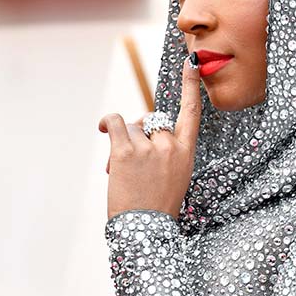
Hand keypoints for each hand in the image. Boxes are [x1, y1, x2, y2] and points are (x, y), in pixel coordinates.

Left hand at [98, 56, 201, 220]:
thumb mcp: (173, 177)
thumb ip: (164, 150)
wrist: (146, 231)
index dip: (190, 87)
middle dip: (140, 135)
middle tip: (133, 162)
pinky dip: (108, 123)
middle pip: (152, 121)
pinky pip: (116, 122)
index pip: (191, 113)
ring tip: (121, 171)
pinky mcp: (126, 150)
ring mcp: (149, 148)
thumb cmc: (157, 207)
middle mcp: (170, 146)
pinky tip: (103, 129)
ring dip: (123, 143)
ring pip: (132, 127)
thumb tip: (139, 127)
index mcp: (186, 153)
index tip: (192, 64)